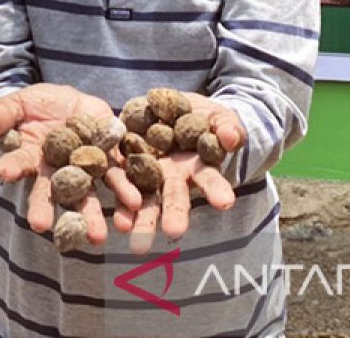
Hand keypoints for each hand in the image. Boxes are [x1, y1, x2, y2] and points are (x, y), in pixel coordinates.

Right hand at [0, 83, 142, 246]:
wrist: (69, 102)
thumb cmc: (37, 105)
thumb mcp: (18, 104)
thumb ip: (2, 114)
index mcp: (31, 156)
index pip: (18, 163)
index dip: (11, 167)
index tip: (4, 173)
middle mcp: (56, 170)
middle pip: (53, 191)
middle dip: (50, 209)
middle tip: (42, 228)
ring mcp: (84, 167)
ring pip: (88, 193)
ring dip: (93, 215)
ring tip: (98, 237)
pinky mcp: (110, 158)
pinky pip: (119, 176)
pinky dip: (126, 193)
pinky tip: (134, 207)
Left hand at [126, 93, 246, 254]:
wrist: (166, 106)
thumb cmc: (200, 118)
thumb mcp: (218, 119)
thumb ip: (227, 127)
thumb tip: (231, 137)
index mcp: (197, 166)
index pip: (209, 179)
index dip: (216, 189)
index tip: (225, 202)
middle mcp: (171, 176)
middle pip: (172, 198)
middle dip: (174, 215)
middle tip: (174, 232)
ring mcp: (146, 171)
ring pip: (143, 199)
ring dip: (140, 219)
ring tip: (136, 242)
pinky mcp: (122, 160)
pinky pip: (118, 179)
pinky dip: (118, 200)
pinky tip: (118, 222)